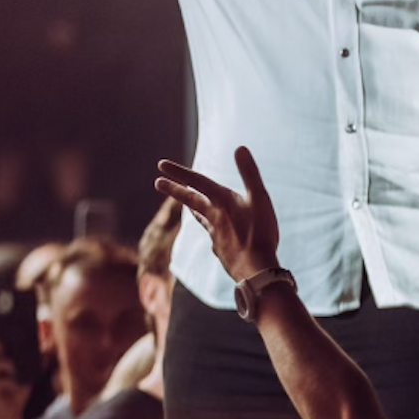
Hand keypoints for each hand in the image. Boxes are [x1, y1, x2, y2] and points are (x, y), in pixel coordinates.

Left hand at [156, 145, 280, 282]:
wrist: (256, 271)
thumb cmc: (260, 233)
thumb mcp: (259, 198)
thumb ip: (250, 173)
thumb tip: (240, 148)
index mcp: (222, 201)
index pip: (197, 181)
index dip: (179, 172)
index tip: (161, 165)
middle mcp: (214, 217)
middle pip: (190, 199)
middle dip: (174, 189)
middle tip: (158, 182)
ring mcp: (215, 235)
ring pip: (199, 216)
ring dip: (190, 206)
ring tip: (183, 202)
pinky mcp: (220, 250)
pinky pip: (212, 234)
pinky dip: (210, 227)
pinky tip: (214, 231)